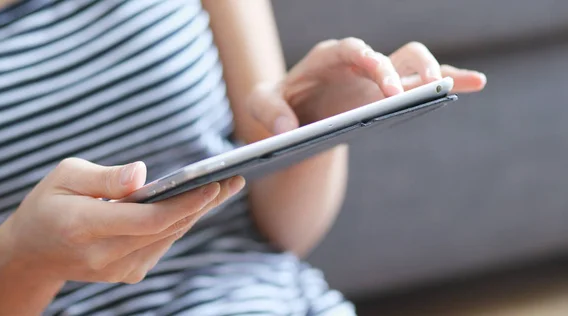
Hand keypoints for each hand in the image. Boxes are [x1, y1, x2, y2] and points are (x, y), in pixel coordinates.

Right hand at [0, 158, 243, 284]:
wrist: (31, 254)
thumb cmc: (47, 205)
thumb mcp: (64, 177)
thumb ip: (105, 177)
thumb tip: (141, 173)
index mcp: (83, 226)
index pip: (147, 219)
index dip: (184, 203)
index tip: (214, 183)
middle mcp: (104, 255)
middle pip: (167, 228)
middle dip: (203, 202)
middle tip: (234, 177)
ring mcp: (118, 269)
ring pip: (170, 236)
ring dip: (200, 211)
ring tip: (228, 184)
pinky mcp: (129, 272)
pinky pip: (163, 243)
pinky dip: (183, 221)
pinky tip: (201, 201)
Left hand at [247, 38, 486, 133]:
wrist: (292, 111)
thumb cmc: (277, 103)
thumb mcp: (259, 104)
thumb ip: (266, 111)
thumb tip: (286, 128)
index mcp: (327, 58)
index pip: (352, 51)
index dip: (372, 63)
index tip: (387, 87)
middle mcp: (358, 62)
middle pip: (392, 54)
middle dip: (405, 73)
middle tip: (413, 96)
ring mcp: (377, 75)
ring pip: (415, 63)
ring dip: (436, 73)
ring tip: (450, 89)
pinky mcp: (390, 90)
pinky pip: (423, 80)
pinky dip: (449, 78)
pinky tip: (475, 83)